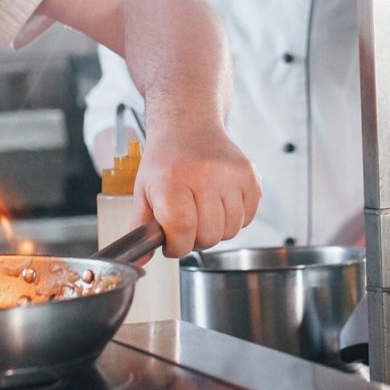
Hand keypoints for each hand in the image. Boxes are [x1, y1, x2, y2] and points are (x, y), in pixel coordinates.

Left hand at [134, 120, 260, 257]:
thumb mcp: (143, 191)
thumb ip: (141, 228)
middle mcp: (204, 175)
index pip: (182, 230)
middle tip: (186, 224)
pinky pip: (248, 218)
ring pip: (231, 231)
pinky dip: (235, 219)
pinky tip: (220, 202)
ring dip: (216, 230)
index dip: (176, 246)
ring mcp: (230, 174)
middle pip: (209, 235)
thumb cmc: (165, 162)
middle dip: (195, 239)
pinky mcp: (250, 176)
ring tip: (202, 211)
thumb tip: (139, 262)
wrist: (188, 127)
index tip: (172, 243)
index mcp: (173, 179)